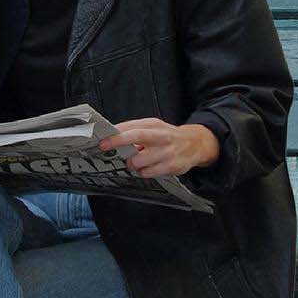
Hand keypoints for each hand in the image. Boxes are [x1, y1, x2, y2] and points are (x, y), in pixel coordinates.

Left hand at [99, 115, 218, 175]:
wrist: (195, 144)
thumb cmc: (168, 136)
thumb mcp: (154, 128)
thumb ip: (136, 131)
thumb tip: (113, 138)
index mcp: (154, 124)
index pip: (132, 126)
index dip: (116, 132)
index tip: (102, 138)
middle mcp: (161, 135)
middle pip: (136, 136)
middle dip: (118, 141)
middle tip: (105, 146)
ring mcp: (167, 151)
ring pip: (139, 160)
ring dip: (132, 163)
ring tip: (136, 161)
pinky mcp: (171, 166)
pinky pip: (148, 172)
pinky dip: (143, 172)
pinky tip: (148, 167)